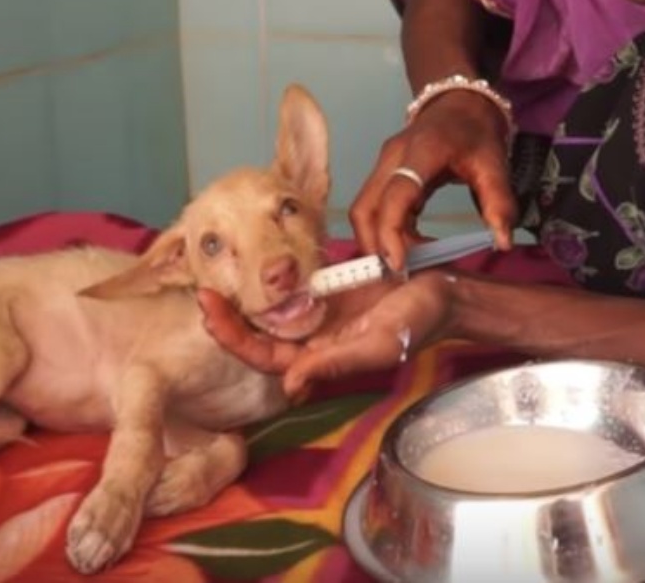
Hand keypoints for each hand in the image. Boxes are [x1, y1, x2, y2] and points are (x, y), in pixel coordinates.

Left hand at [198, 273, 456, 397]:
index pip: (265, 357)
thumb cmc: (415, 323)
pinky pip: (288, 287)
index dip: (234, 338)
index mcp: (319, 358)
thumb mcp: (377, 345)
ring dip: (242, 296)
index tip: (208, 312)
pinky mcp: (325, 288)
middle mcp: (311, 339)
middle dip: (226, 317)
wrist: (441, 293)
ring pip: (268, 311)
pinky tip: (249, 260)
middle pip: (258, 335)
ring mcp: (316, 314)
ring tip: (214, 275)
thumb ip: (333, 363)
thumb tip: (289, 384)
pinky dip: (267, 278)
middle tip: (202, 291)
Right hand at [350, 90, 515, 271]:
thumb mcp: (495, 165)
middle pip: (366, 207)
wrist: (458, 101)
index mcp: (422, 151)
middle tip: (401, 274)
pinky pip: (374, 207)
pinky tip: (407, 246)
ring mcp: (383, 164)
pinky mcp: (383, 174)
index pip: (396, 194)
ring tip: (407, 263)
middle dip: (376, 245)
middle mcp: (393, 157)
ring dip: (377, 240)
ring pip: (364, 209)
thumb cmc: (476, 132)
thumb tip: (502, 242)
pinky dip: (384, 231)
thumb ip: (499, 203)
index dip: (391, 231)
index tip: (399, 263)